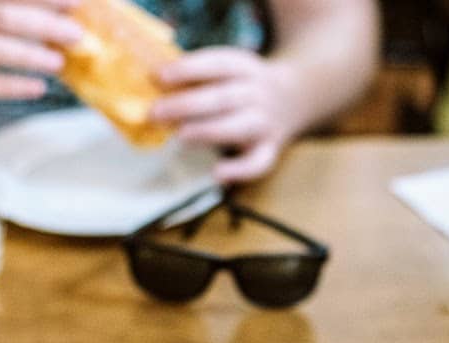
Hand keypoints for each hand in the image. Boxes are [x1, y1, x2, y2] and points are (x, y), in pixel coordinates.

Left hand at [150, 47, 296, 183]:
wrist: (295, 95)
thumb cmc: (244, 84)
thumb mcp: (229, 69)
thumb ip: (198, 76)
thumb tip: (153, 86)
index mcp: (245, 67)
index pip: (218, 63)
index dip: (188, 69)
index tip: (159, 76)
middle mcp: (258, 93)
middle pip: (223, 97)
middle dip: (187, 105)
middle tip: (156, 113)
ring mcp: (265, 122)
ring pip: (237, 126)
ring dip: (206, 131)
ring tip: (180, 136)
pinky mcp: (271, 148)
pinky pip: (258, 163)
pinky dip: (239, 171)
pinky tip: (217, 173)